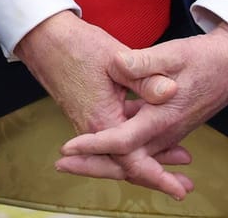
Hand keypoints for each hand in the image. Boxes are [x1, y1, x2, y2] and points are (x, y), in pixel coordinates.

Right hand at [15, 11, 191, 199]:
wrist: (44, 38)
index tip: (180, 188)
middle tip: (183, 186)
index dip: (158, 177)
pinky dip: (133, 146)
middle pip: (125, 167)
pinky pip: (112, 143)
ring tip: (177, 160)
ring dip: (147, 160)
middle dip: (155, 178)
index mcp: (102, 120)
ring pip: (119, 155)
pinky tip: (152, 139)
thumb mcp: (115, 57)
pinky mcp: (88, 115)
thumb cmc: (77, 45)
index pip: (132, 162)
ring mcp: (88, 124)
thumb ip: (145, 77)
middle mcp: (92, 129)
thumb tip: (171, 91)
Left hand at [56, 22, 227, 187]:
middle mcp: (165, 132)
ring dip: (103, 159)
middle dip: (92, 166)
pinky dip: (120, 150)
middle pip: (124, 160)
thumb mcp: (173, 54)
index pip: (123, 141)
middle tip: (60, 165)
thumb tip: (119, 65)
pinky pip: (140, 147)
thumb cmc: (203, 58)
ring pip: (132, 156)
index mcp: (162, 117)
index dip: (94, 146)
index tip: (68, 148)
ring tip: (72, 159)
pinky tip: (99, 144)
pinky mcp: (167, 128)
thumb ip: (144, 62)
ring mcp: (167, 133)